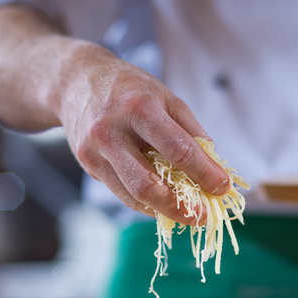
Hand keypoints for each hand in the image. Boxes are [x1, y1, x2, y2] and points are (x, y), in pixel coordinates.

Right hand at [0, 5, 228, 225]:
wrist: (75, 81)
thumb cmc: (131, 89)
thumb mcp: (166, 97)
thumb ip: (191, 131)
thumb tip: (215, 167)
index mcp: (140, 107)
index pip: (179, 150)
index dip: (205, 173)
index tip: (223, 187)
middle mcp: (112, 130)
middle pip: (149, 184)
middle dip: (181, 206)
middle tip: (203, 216)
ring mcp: (95, 150)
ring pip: (133, 195)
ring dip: (165, 211)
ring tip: (189, 215)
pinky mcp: (87, 163)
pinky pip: (122, 193)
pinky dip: (146, 204)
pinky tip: (164, 205)